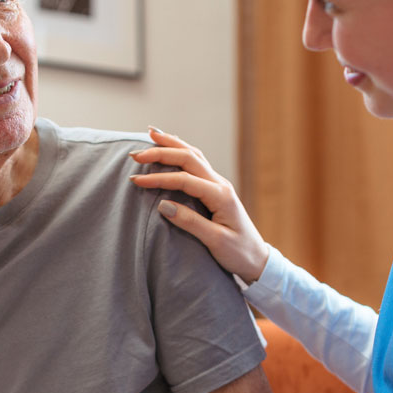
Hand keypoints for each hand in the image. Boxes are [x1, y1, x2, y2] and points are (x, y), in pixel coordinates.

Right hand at [129, 127, 269, 283]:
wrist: (257, 259)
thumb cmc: (239, 253)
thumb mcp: (215, 242)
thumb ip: (190, 222)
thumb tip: (163, 205)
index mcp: (220, 196)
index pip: (184, 180)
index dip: (159, 178)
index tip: (136, 181)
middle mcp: (220, 184)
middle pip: (189, 158)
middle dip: (161, 152)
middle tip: (135, 154)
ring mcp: (219, 184)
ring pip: (194, 155)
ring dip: (172, 144)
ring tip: (151, 134)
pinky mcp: (215, 189)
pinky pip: (196, 163)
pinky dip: (181, 151)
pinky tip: (171, 146)